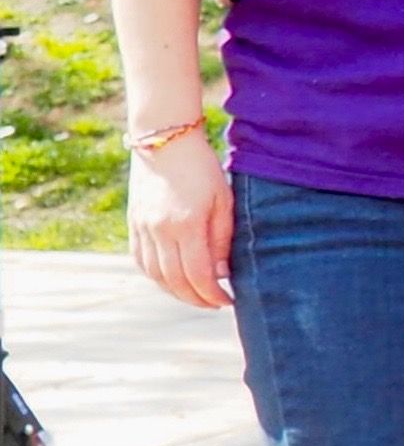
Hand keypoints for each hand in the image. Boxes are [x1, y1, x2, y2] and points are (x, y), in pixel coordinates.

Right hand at [128, 126, 231, 308]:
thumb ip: (222, 239)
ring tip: (195, 296)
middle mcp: (159, 230)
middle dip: (196, 299)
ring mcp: (142, 227)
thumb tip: (222, 273)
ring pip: (155, 274)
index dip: (212, 294)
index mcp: (186, 225)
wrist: (165, 141)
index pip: (198, 275)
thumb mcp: (223, 200)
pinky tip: (171, 280)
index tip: (227, 301)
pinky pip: (141, 260)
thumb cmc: (203, 168)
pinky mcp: (134, 223)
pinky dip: (156, 276)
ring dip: (175, 291)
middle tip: (214, 305)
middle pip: (175, 281)